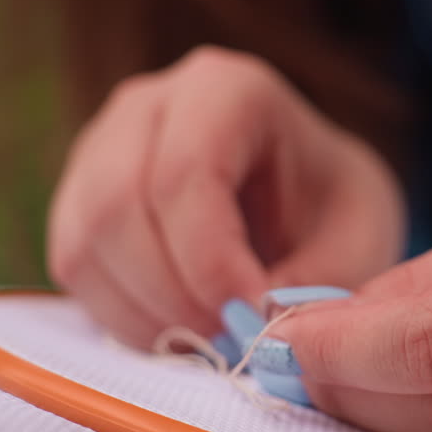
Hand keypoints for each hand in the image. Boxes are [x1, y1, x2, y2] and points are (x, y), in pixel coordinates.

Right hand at [48, 46, 404, 347]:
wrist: (309, 203)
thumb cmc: (335, 212)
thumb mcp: (356, 243)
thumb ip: (309, 287)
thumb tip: (250, 330)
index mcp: (226, 89)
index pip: (184, 173)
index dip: (209, 262)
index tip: (251, 320)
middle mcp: (147, 105)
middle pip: (117, 206)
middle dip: (172, 295)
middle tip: (228, 343)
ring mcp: (101, 148)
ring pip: (84, 242)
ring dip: (144, 313)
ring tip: (210, 343)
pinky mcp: (79, 200)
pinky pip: (74, 266)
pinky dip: (122, 317)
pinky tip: (179, 332)